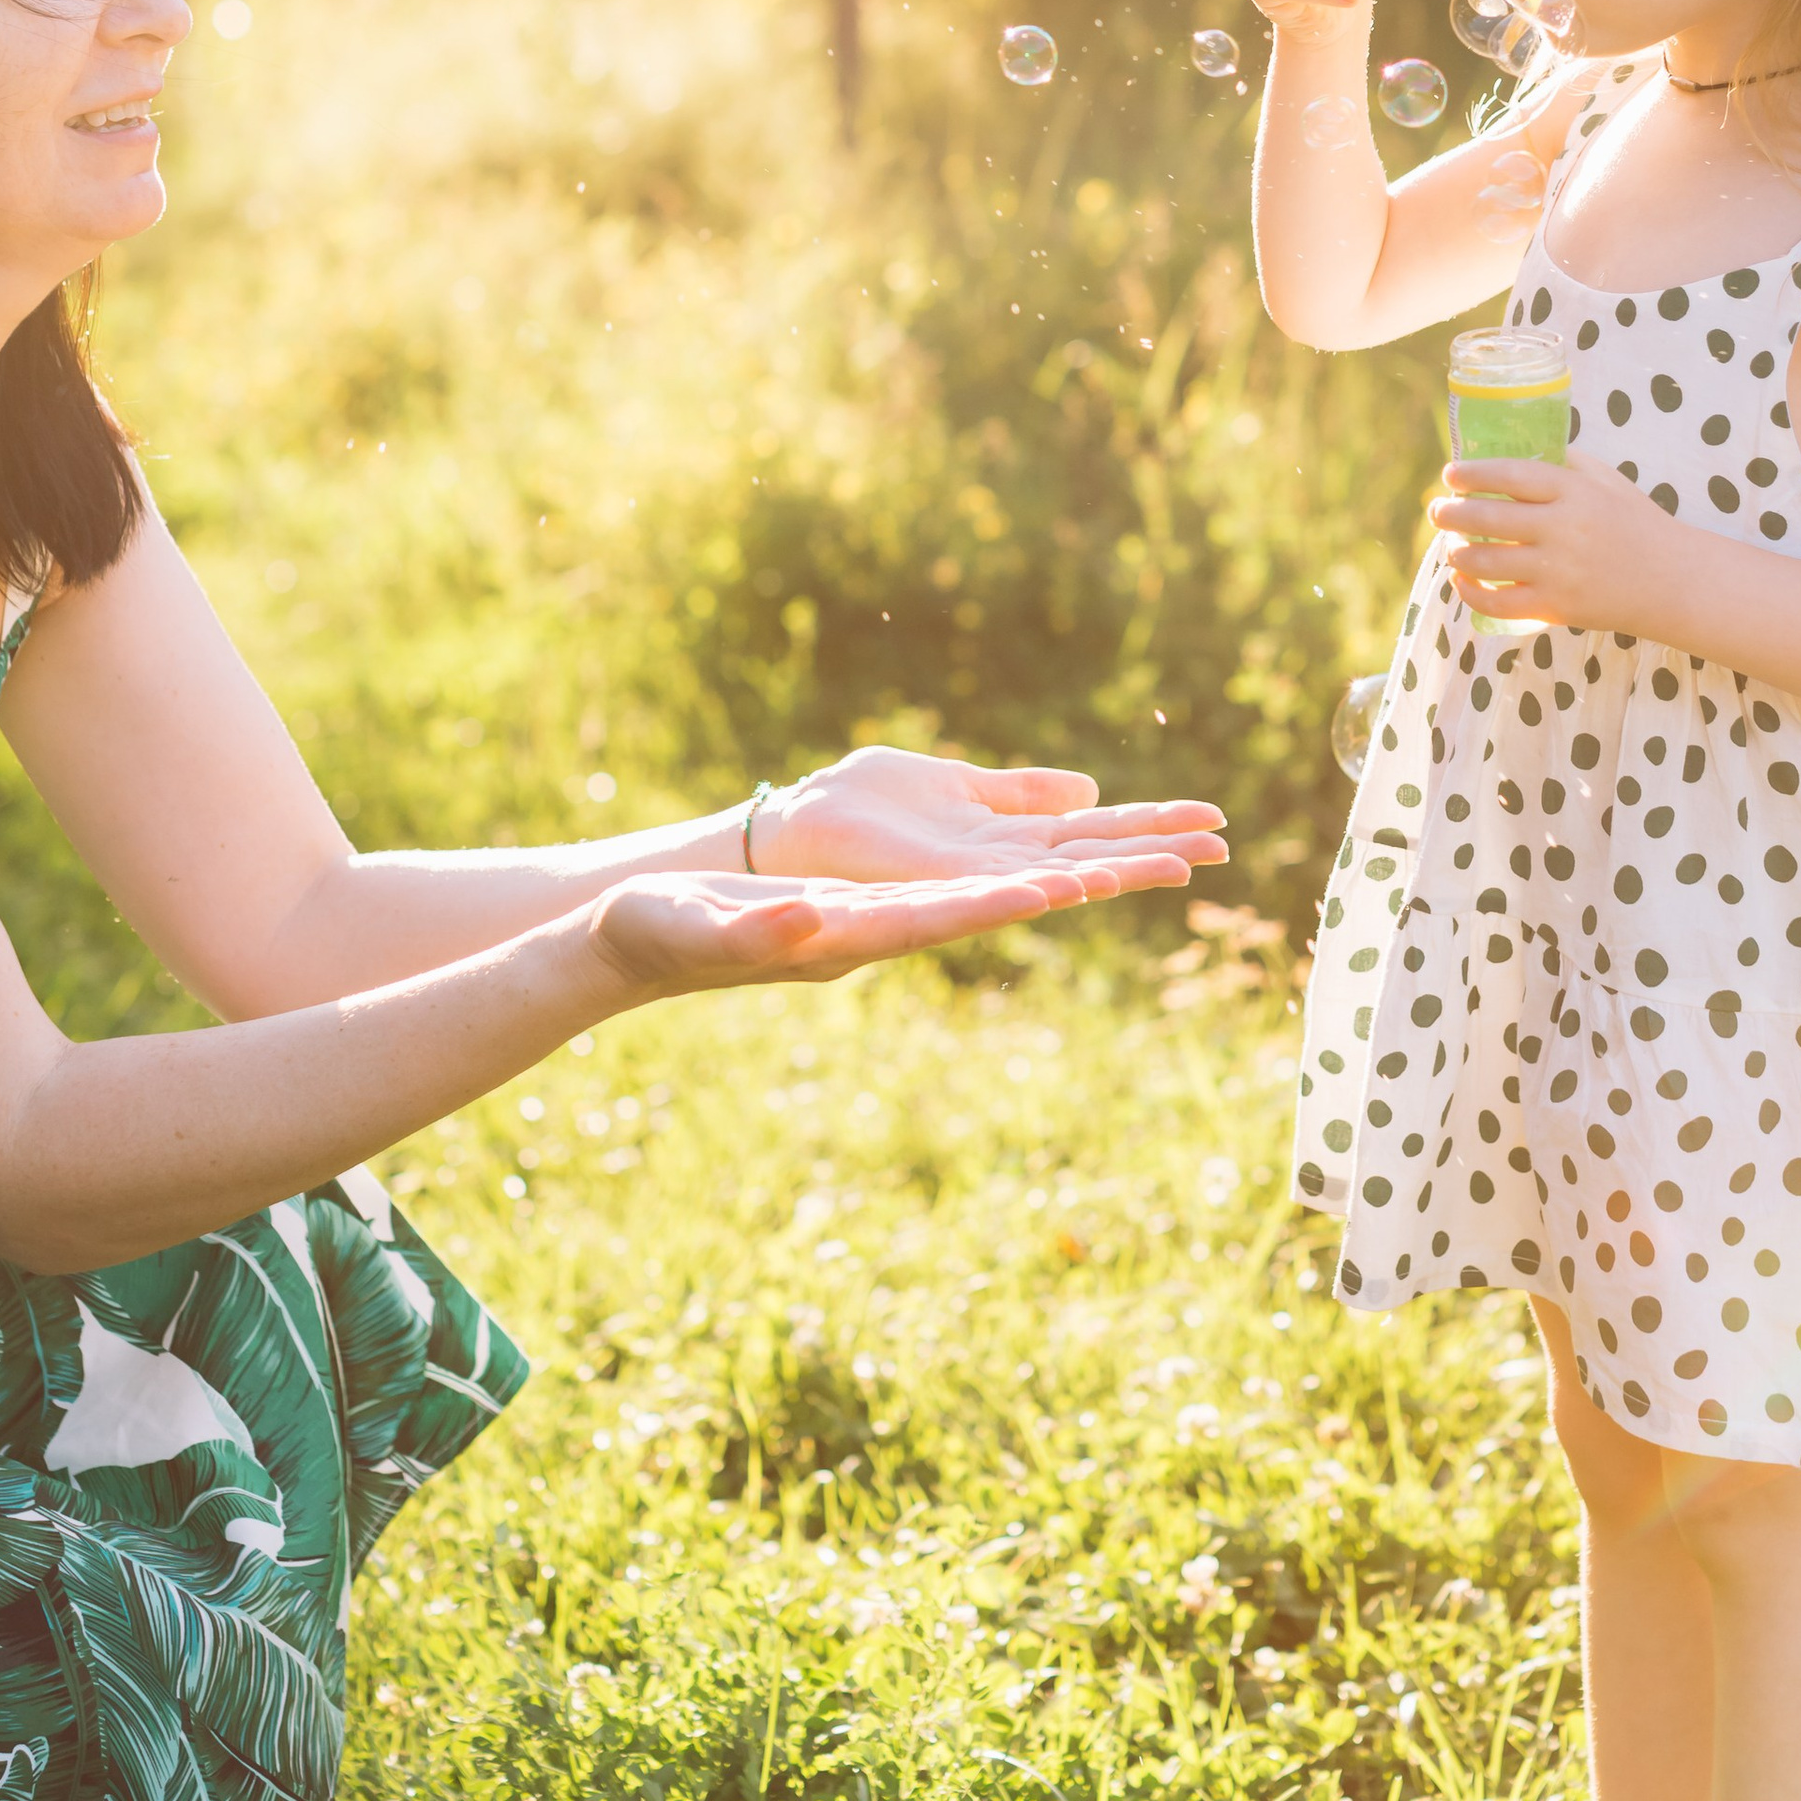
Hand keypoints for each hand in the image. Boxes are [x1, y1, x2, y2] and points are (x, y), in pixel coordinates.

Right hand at [586, 857, 1176, 999]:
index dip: (1010, 901)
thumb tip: (810, 921)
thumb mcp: (702, 928)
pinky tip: (1052, 857)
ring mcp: (881, 919)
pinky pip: (959, 884)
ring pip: (989, 895)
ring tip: (1143, 860)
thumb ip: (756, 930)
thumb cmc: (660, 934)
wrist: (639, 943)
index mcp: (849, 936)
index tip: (1073, 886)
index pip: (946, 920)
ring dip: (1063, 875)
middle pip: (995, 907)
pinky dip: (1013, 869)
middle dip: (1075, 887)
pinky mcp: (869, 903)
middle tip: (1161, 867)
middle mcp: (883, 933)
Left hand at [751, 743, 1227, 889]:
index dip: (1151, 826)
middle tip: (1223, 848)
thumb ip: (1018, 793)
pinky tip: (1077, 883)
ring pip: (1054, 881)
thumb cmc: (859, 810)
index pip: (1094, 833)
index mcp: (1005, 838)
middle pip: (1090, 860)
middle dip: (1153, 853)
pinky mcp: (924, 888)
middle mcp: (996, 867)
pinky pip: (988, 890)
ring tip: (1176, 868)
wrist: (788, 833)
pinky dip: (1035, 888)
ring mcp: (965, 882)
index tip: (1211, 822)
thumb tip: (1088, 789)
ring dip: (1113, 874)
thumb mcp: (954, 785)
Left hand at [1429, 453, 1688, 635]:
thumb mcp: (1608, 481)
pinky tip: (1461, 580)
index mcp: (1574, 492)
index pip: (1510, 474)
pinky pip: (1497, 602)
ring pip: (1485, 559)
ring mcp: (1558, 571)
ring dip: (1456, 551)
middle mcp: (1563, 529)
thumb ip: (1565, 462)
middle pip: (1488, 516)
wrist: (1673, 581)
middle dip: (1450, 512)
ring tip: (1451, 544)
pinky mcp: (1556, 607)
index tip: (1450, 475)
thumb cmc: (1636, 524)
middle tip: (1437, 509)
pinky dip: (1470, 591)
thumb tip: (1517, 447)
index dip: (1472, 474)